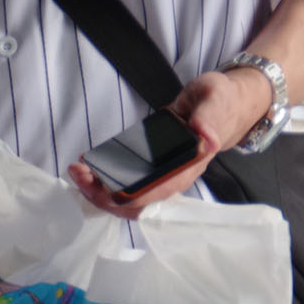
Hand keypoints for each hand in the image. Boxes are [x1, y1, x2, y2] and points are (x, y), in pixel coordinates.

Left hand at [65, 68, 270, 216]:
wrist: (226, 103)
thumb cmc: (221, 101)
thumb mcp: (215, 99)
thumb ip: (209, 117)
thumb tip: (204, 137)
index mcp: (190, 167)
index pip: (156, 194)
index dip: (127, 196)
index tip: (100, 185)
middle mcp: (174, 178)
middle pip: (135, 204)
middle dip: (102, 195)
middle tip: (78, 173)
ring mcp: (162, 176)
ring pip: (127, 198)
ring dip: (98, 189)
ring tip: (77, 170)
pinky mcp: (152, 168)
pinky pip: (126, 183)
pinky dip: (103, 180)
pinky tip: (87, 167)